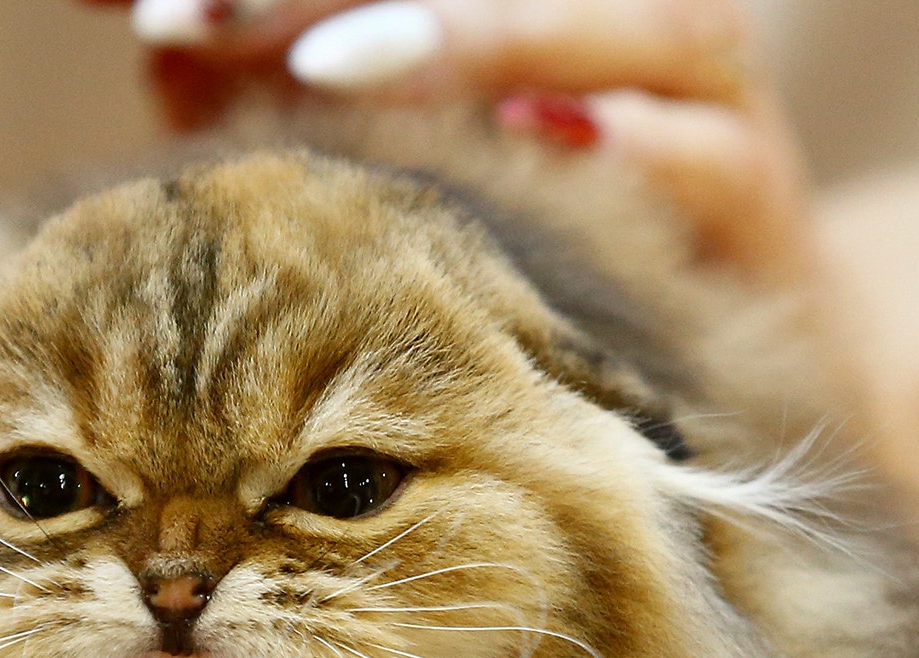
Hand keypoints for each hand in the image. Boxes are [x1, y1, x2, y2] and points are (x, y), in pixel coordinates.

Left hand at [90, 0, 814, 284]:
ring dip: (448, 35)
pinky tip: (533, 139)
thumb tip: (165, 52)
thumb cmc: (542, 246)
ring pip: (574, 22)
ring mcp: (692, 78)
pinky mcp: (753, 183)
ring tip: (320, 65)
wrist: (748, 360)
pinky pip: (685, 148)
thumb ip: (297, 96)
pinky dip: (607, 141)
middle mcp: (610, 2)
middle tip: (174, 10)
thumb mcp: (413, 162)